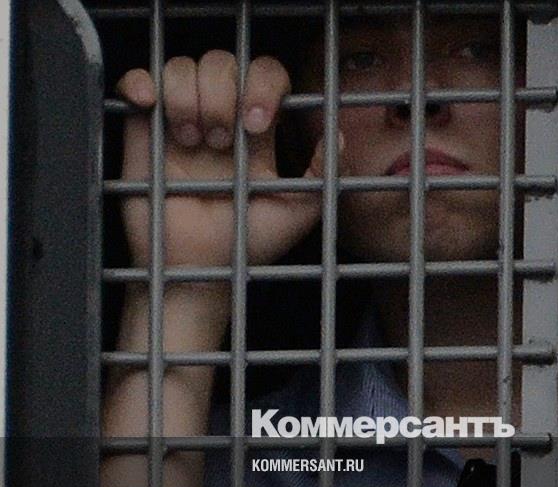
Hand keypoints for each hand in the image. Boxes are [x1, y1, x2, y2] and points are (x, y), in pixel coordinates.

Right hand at [117, 50, 335, 267]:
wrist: (196, 270)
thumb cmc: (247, 244)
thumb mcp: (299, 211)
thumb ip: (322, 172)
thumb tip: (337, 133)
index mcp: (258, 131)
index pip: (266, 75)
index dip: (263, 86)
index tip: (256, 126)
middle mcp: (221, 118)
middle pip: (224, 63)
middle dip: (223, 94)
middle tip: (220, 143)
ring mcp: (181, 121)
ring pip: (183, 66)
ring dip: (187, 95)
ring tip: (190, 141)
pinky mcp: (143, 131)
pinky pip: (137, 80)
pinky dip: (140, 82)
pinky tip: (149, 105)